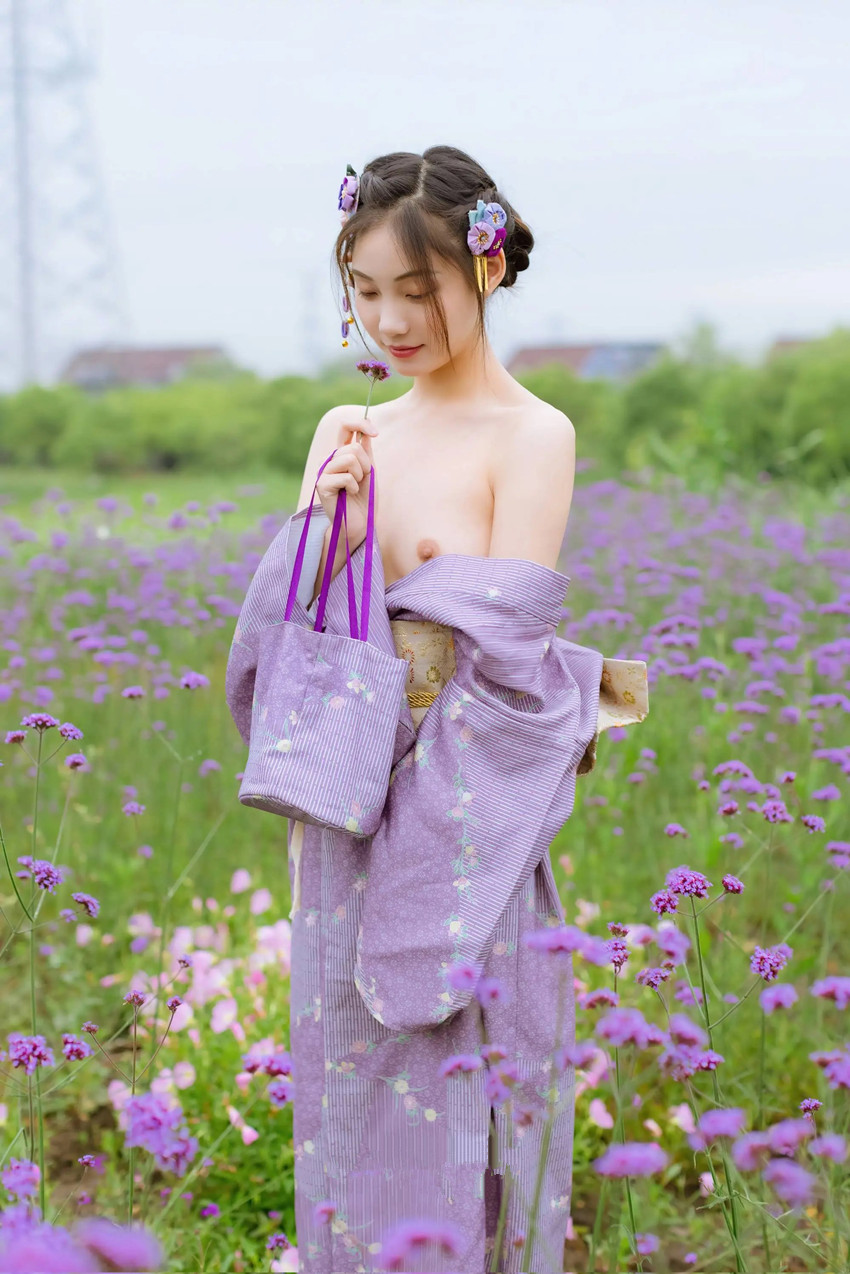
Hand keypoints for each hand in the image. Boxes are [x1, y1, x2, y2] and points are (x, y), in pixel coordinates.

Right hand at [315, 419, 378, 550]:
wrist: (360, 523)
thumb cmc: (365, 498)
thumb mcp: (369, 470)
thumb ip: (366, 451)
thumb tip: (365, 430)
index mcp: (340, 454)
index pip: (345, 427)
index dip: (360, 424)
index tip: (375, 433)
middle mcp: (330, 460)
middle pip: (353, 447)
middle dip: (366, 465)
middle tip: (362, 480)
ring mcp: (324, 472)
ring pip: (349, 459)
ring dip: (360, 475)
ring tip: (355, 487)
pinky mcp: (321, 485)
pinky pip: (345, 476)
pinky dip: (353, 486)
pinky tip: (348, 494)